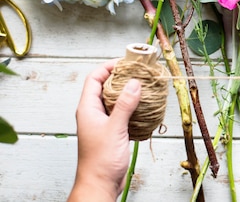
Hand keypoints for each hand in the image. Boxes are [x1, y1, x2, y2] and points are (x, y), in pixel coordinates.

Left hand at [68, 60, 140, 201]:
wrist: (100, 184)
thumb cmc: (100, 161)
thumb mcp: (114, 129)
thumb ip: (124, 105)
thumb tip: (134, 83)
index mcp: (88, 109)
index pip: (95, 78)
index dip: (108, 67)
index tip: (126, 62)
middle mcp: (94, 113)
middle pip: (106, 87)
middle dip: (122, 78)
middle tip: (139, 73)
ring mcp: (103, 123)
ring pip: (116, 100)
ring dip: (130, 93)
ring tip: (145, 88)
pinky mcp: (113, 132)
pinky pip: (123, 113)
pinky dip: (134, 108)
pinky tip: (145, 109)